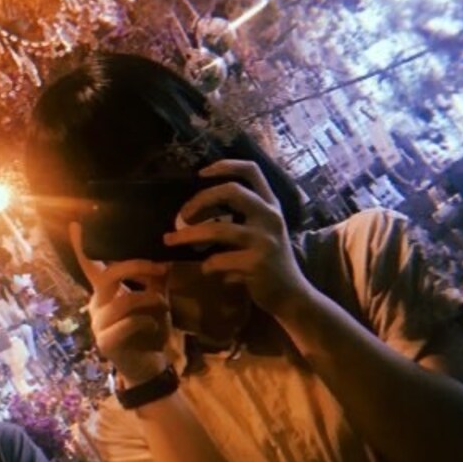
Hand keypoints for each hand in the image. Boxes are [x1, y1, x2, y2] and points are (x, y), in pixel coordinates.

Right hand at [70, 223, 171, 385]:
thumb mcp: (158, 302)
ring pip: (126, 300)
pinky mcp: (106, 342)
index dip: (81, 247)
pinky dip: (149, 323)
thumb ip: (158, 282)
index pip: (91, 266)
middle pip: (109, 275)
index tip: (75, 225)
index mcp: (106, 292)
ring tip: (165, 307)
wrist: (149, 365)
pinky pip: (130, 323)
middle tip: (161, 269)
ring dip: (153, 300)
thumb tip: (164, 263)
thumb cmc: (150, 329)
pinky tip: (153, 330)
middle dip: (137, 267)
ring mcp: (98, 324)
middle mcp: (97, 304)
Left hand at [163, 159, 311, 314]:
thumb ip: (241, 216)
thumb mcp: (263, 231)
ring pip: (218, 229)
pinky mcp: (256, 264)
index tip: (201, 173)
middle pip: (231, 192)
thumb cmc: (270, 261)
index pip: (252, 171)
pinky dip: (207, 265)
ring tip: (171, 240)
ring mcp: (264, 240)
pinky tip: (206, 269)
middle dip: (201, 200)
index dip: (225, 166)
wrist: (291, 295)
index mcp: (271, 205)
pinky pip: (219, 260)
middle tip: (183, 214)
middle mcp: (270, 217)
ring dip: (188, 235)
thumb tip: (196, 210)